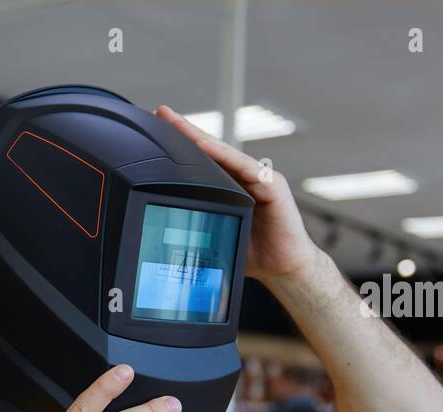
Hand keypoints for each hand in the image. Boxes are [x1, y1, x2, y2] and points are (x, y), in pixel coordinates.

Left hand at [155, 105, 321, 283]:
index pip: (202, 162)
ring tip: (176, 123)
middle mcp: (245, 178)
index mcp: (230, 188)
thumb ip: (197, 226)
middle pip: (210, 150)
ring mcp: (259, 178)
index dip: (181, 147)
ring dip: (199, 137)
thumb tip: (164, 230)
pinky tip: (203, 145)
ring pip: (224, 152)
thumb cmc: (253, 253)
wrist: (285, 267)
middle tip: (161, 112)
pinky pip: (243, 166)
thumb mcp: (216, 237)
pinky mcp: (272, 186)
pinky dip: (223, 155)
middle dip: (185, 131)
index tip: (157, 130)